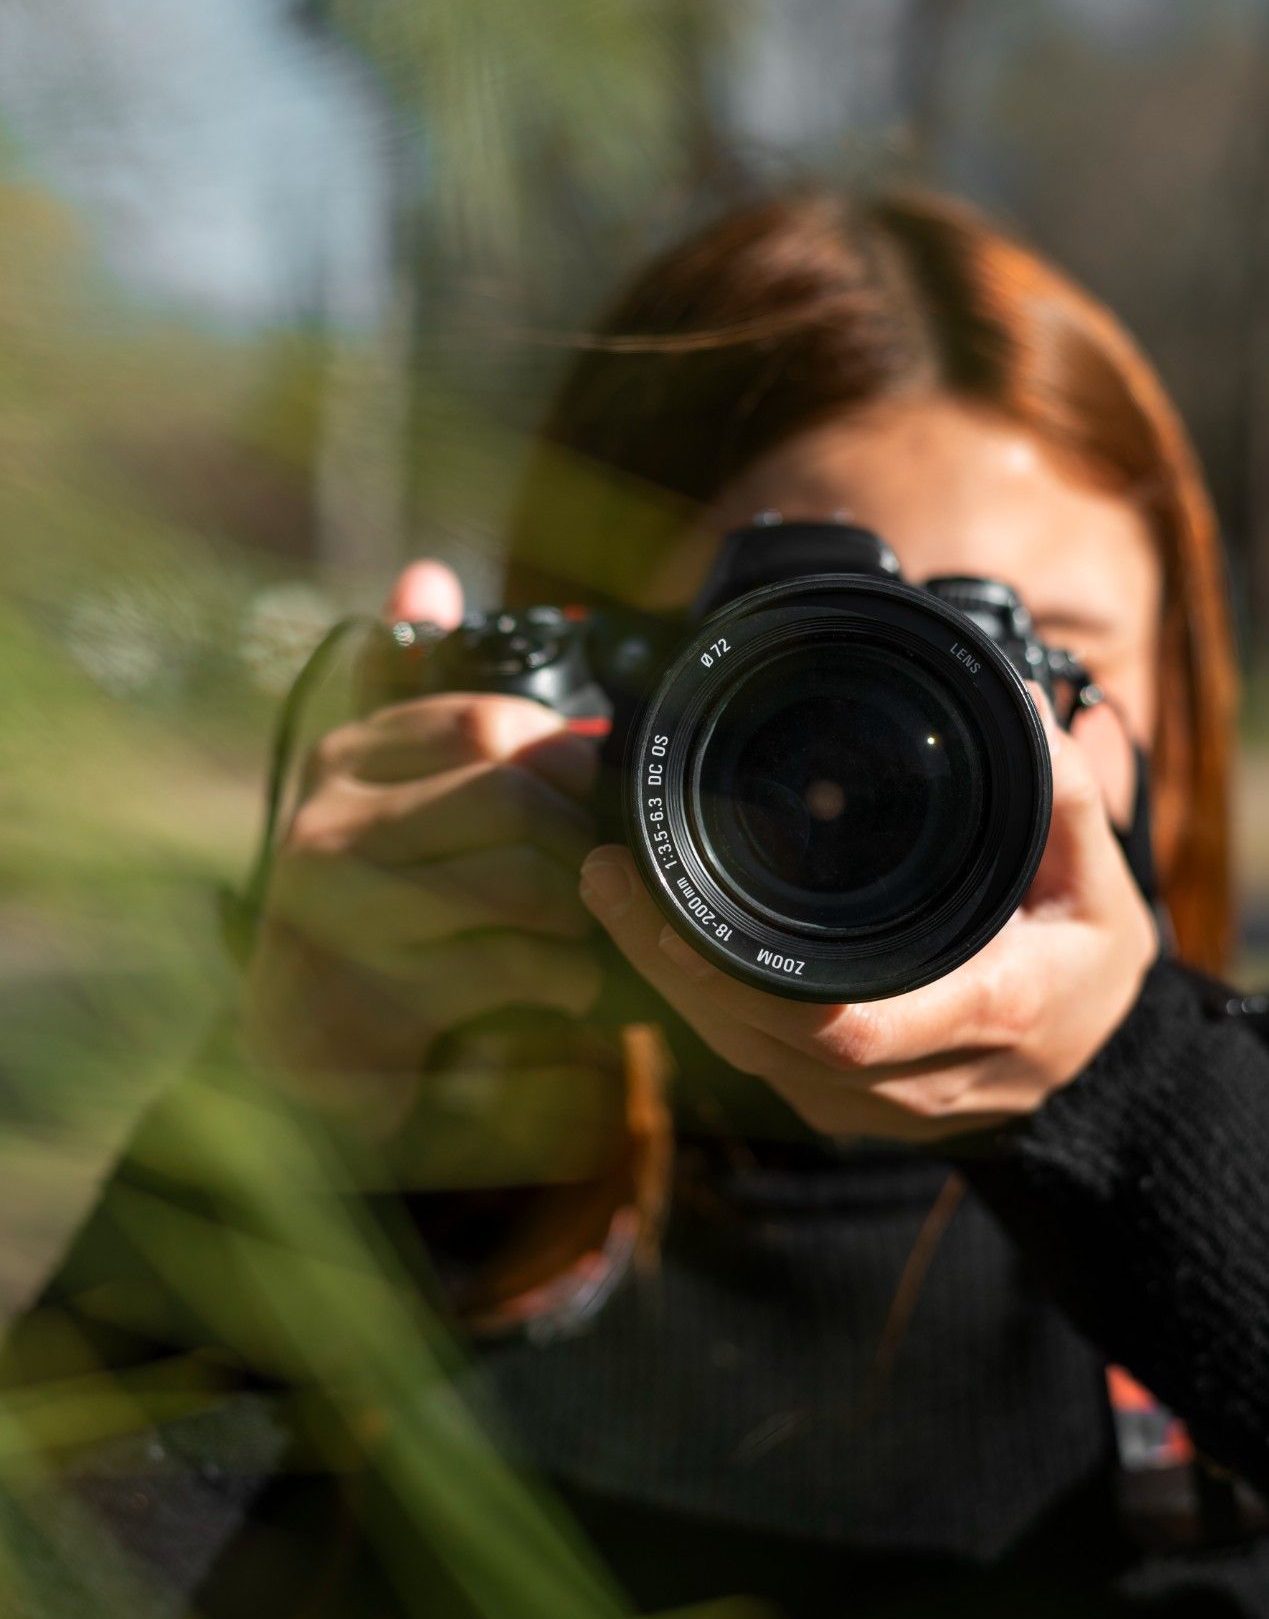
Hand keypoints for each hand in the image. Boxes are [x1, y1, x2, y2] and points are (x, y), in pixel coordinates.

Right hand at [237, 560, 624, 1183]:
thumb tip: (426, 576)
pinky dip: (566, 977)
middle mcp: (332, 821)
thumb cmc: (377, 903)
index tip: (592, 793)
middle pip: (509, 798)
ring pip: (516, 883)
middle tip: (607, 871)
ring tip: (591, 927)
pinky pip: (509, 966)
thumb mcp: (390, 793)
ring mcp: (346, 910)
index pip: (485, 723)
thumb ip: (418, 700)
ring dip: (580, 911)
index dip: (563, 757)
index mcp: (347, 758)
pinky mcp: (374, 991)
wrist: (310, 1043)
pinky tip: (572, 984)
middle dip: (580, 839)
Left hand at [577, 694, 1158, 1142]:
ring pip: (743, 1058)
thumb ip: (1064, 790)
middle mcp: (917, 1080)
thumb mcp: (1100, 876)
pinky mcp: (835, 1109)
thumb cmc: (1088, 961)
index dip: (756, 985)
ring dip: (665, 980)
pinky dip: (695, 1000)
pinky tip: (650, 934)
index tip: (679, 920)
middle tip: (607, 874)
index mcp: (986, 1014)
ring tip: (607, 890)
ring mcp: (869, 1107)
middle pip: (767, 1042)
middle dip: (672, 965)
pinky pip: (749, 1062)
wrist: (1094, 1070)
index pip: (852, 1026)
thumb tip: (1009, 697)